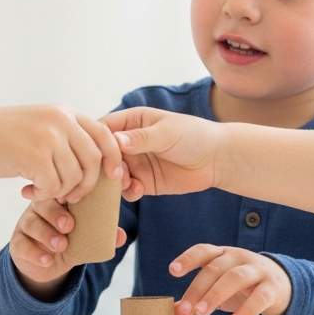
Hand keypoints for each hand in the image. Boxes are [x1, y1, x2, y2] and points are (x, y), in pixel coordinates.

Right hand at [0, 105, 123, 203]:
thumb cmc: (2, 136)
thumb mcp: (40, 125)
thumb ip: (66, 136)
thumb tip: (96, 162)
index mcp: (65, 113)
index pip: (104, 134)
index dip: (113, 158)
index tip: (113, 176)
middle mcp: (61, 121)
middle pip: (93, 160)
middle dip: (87, 184)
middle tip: (70, 196)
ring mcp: (48, 137)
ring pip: (73, 177)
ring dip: (60, 192)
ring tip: (41, 190)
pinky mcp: (35, 155)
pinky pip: (53, 187)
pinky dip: (43, 195)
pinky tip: (27, 190)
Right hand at [8, 199, 128, 288]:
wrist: (47, 264)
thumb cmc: (68, 240)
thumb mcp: (85, 238)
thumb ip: (101, 235)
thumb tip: (120, 236)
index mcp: (57, 201)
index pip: (60, 191)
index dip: (67, 194)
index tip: (78, 201)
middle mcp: (39, 209)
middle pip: (42, 204)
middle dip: (56, 214)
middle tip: (69, 226)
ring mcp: (26, 225)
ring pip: (30, 223)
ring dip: (47, 234)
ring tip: (61, 246)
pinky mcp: (17, 244)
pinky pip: (21, 245)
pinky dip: (35, 253)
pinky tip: (47, 260)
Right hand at [101, 108, 223, 197]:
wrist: (217, 159)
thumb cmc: (194, 136)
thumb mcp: (166, 133)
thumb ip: (141, 138)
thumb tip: (115, 140)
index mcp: (131, 122)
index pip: (104, 129)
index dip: (96, 141)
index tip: (97, 153)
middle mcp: (129, 143)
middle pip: (104, 155)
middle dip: (103, 166)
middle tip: (112, 173)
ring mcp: (135, 164)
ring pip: (112, 175)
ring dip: (114, 181)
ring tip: (126, 183)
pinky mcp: (144, 182)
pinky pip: (128, 190)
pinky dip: (128, 192)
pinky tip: (139, 190)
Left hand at [168, 244, 292, 314]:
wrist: (281, 287)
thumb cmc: (242, 286)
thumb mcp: (217, 288)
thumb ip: (194, 302)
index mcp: (222, 255)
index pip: (203, 251)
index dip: (187, 259)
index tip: (172, 270)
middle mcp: (238, 258)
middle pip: (216, 268)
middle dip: (199, 288)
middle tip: (187, 309)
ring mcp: (257, 271)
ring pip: (236, 278)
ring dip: (216, 295)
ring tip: (202, 313)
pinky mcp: (271, 288)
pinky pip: (258, 298)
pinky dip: (245, 312)